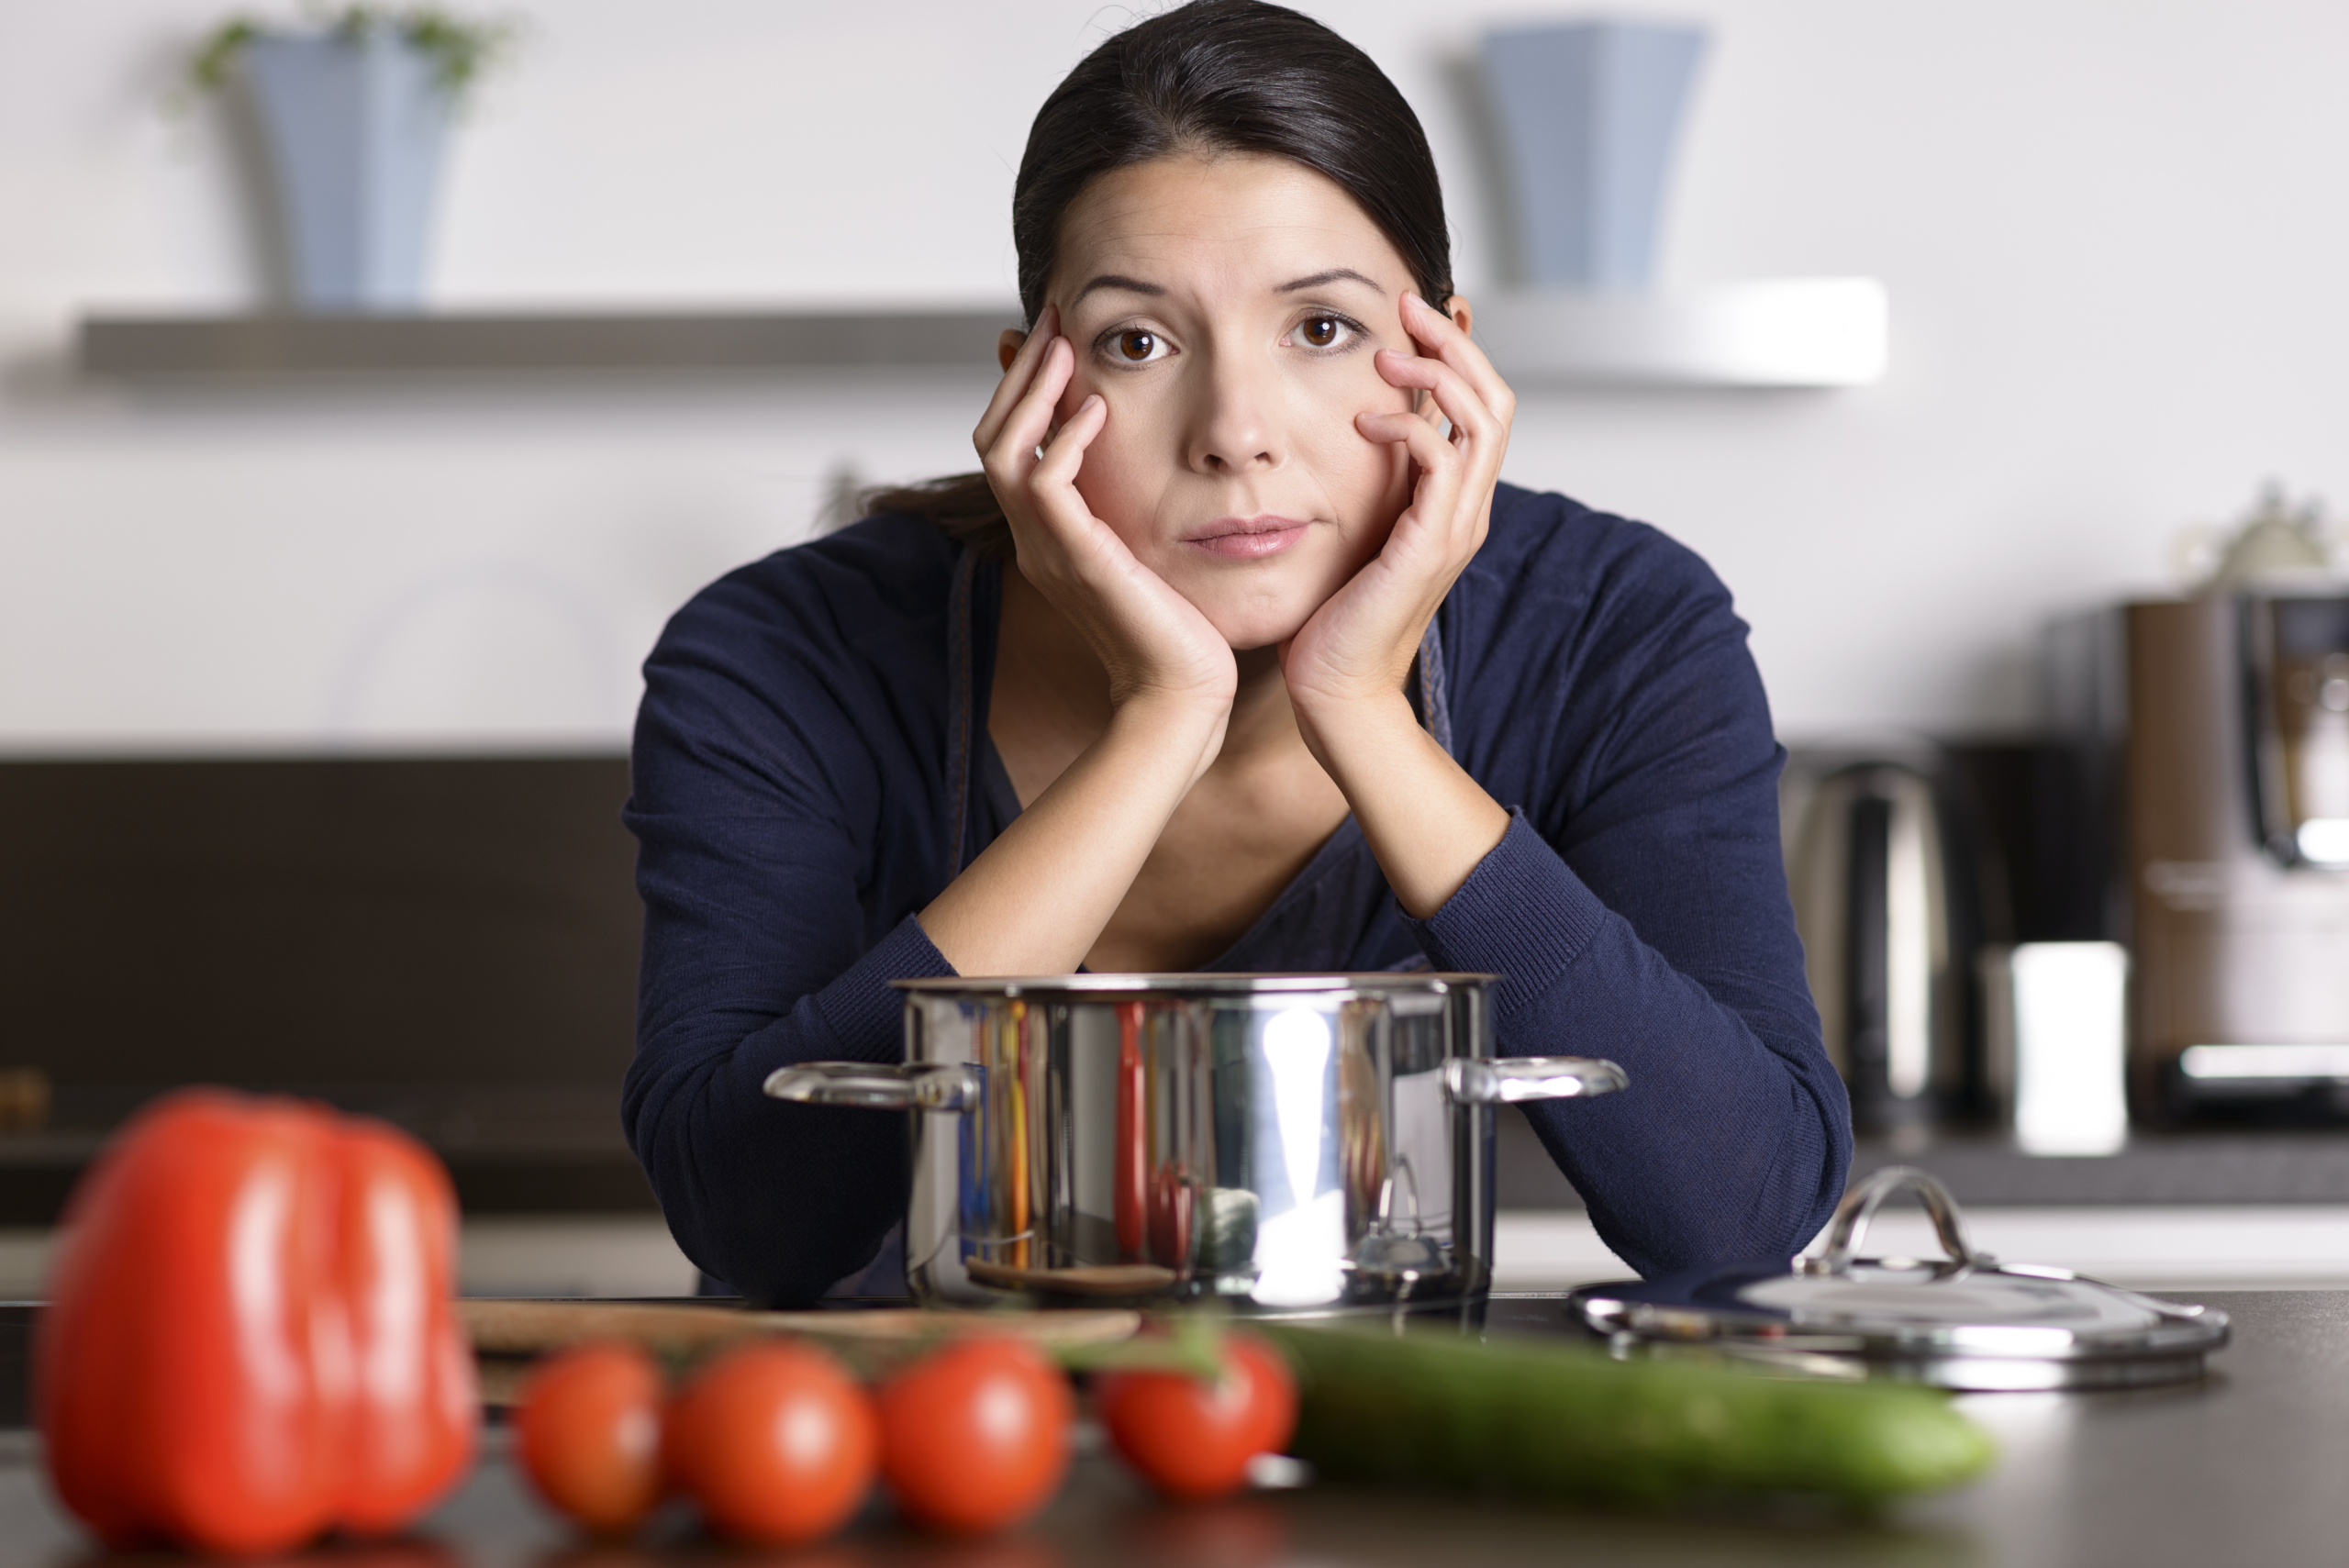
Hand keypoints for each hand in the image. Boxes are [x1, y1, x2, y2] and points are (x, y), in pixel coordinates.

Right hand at [974, 307, 1237, 722]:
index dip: (1027, 389)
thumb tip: (1163, 465)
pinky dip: (1064, 439)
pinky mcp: (1075, 558)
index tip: (1058, 338)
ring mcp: (1048, 550)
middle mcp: (1037, 540)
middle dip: (1023, 372)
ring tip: (1065, 345)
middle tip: (1053, 318)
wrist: (1183, 699)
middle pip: (994, 435)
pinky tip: (1096, 409)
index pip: (1014, 446)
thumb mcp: (1156, 556)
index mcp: (1052, 538)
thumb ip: (1141, 511)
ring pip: (1005, 449)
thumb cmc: (1185, 636)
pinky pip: (1045, 483)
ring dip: (1034, 389)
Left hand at [1279, 292, 1514, 736]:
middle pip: (1497, 400)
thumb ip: (1371, 487)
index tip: (1414, 314)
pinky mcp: (1428, 545)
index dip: (1458, 353)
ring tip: (1386, 356)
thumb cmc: (1335, 621)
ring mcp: (1455, 528)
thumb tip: (1354, 433)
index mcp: (1455, 505)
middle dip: (1454, 343)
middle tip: (1407, 306)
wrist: (1339, 694)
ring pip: (1482, 419)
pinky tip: (1365, 418)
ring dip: (1436, 373)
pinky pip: (1439, 460)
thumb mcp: (1357, 534)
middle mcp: (1467, 511)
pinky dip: (1409, 425)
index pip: (1483, 408)